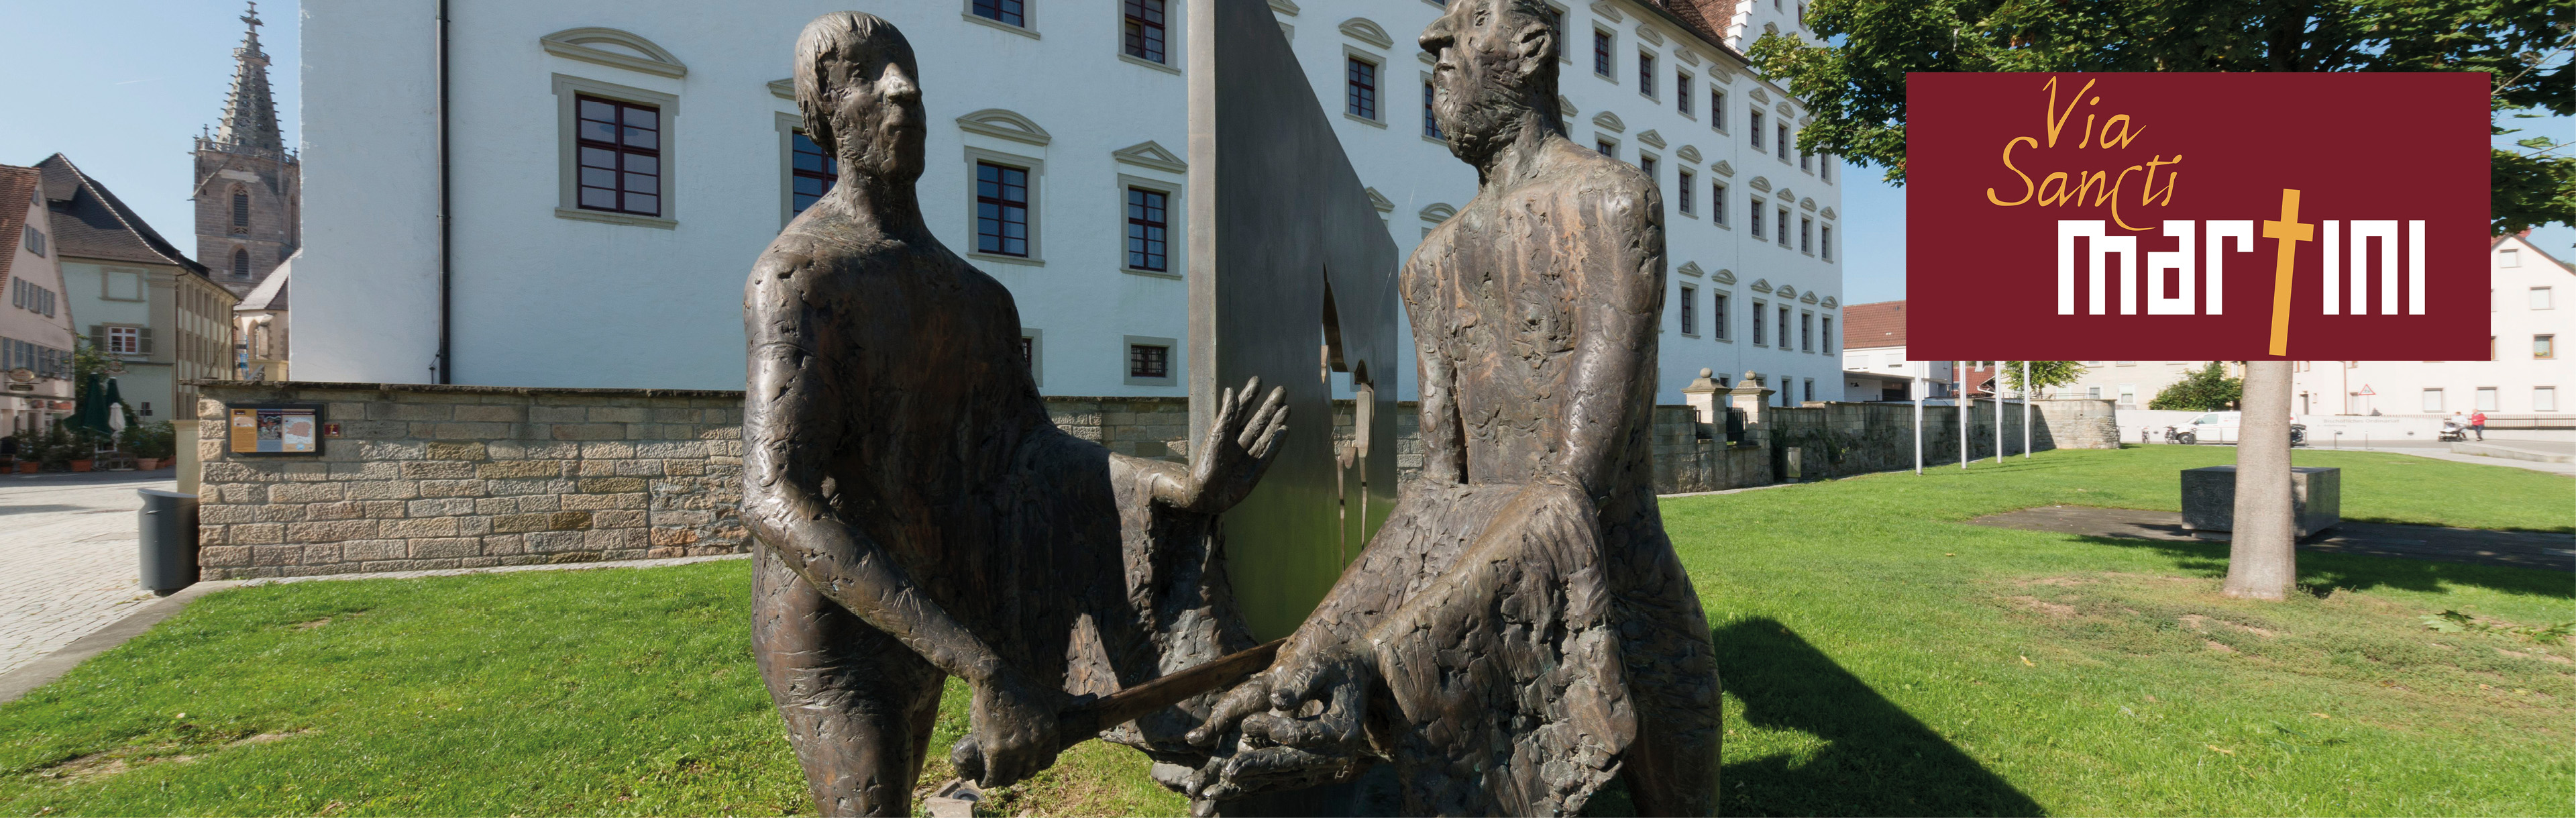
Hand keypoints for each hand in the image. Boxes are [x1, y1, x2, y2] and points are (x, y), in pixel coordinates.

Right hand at [950, 672, 1085, 787]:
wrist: (995, 679)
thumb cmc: (1022, 686)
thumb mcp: (1052, 696)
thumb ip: (1072, 704)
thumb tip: (1093, 700)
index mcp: (1051, 732)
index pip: (1046, 762)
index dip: (1036, 763)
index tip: (1025, 762)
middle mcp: (1036, 743)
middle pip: (1029, 771)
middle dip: (1020, 771)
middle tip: (1009, 769)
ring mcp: (1016, 748)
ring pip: (1011, 776)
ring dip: (1004, 778)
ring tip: (996, 777)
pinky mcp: (996, 750)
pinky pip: (994, 774)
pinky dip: (989, 780)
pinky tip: (984, 781)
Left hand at [1178, 377, 1288, 513]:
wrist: (1203, 496)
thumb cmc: (1205, 464)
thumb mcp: (1217, 436)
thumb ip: (1227, 415)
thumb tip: (1231, 390)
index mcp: (1224, 435)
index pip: (1239, 411)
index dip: (1249, 396)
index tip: (1258, 380)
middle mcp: (1236, 445)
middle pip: (1256, 422)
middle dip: (1268, 407)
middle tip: (1282, 390)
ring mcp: (1245, 460)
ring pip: (1263, 437)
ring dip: (1275, 422)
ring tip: (1287, 408)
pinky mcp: (1252, 475)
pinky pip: (1267, 456)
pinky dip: (1275, 444)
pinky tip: (1285, 430)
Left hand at [1181, 641, 1374, 800]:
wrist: (1361, 678)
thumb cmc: (1339, 668)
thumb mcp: (1322, 666)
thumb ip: (1301, 683)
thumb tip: (1275, 700)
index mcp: (1342, 728)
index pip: (1301, 734)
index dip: (1271, 729)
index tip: (1246, 721)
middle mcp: (1340, 752)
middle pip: (1294, 762)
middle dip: (1259, 765)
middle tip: (1229, 770)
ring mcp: (1332, 762)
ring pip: (1291, 774)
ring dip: (1259, 777)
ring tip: (1229, 778)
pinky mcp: (1322, 764)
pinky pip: (1293, 776)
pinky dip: (1269, 779)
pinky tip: (1245, 782)